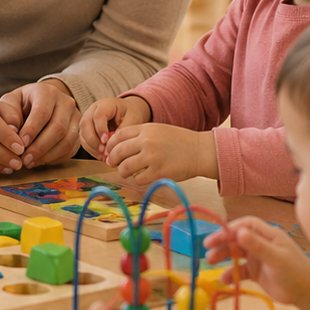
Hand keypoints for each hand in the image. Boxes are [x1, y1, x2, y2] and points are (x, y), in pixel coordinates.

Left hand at [0, 79, 79, 168]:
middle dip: (40, 147)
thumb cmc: (23, 104)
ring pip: (67, 140)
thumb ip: (9, 113)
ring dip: (48, 155)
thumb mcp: (12, 102)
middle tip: (24, 159)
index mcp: (47, 92)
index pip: (42, 112)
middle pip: (58, 128)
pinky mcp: (79, 132)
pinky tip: (40, 161)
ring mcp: (75, 117)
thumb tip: (11, 130)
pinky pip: (71, 149)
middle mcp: (65, 102)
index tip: (20, 144)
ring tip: (30, 162)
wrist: (43, 102)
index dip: (32, 130)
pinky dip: (55, 158)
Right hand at [79, 95, 150, 159]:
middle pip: (86, 124)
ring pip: (82, 133)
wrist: (127, 112)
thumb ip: (123, 130)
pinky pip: (84, 140)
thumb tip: (112, 143)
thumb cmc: (130, 114)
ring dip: (91, 147)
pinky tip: (101, 156)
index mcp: (105, 104)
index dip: (101, 129)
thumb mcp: (132, 119)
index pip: (98, 115)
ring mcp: (87, 119)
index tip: (106, 141)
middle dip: (93, 140)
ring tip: (103, 156)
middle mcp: (92, 110)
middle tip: (103, 152)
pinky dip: (91, 149)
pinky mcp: (86, 129)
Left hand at [104, 123, 218, 183]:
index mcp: (146, 129)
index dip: (110, 145)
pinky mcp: (158, 172)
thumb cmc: (178, 141)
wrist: (199, 151)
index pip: (118, 136)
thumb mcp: (158, 130)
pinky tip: (143, 176)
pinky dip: (138, 179)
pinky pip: (138, 179)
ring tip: (127, 172)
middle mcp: (146, 142)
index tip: (110, 151)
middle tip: (113, 164)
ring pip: (125, 167)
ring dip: (123, 171)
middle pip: (118, 151)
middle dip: (113, 159)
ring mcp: (152, 157)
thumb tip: (118, 148)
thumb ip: (140, 136)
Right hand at [205, 216, 309, 309]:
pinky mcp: (256, 272)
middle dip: (222, 242)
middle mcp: (261, 244)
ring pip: (235, 253)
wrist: (307, 293)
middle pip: (237, 238)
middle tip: (207, 248)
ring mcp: (258, 258)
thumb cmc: (296, 272)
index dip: (230, 228)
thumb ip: (258, 246)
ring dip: (223, 256)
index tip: (217, 236)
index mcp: (268, 235)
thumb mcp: (276, 258)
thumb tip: (239, 231)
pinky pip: (239, 270)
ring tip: (211, 262)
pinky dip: (230, 274)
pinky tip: (224, 281)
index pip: (245, 225)